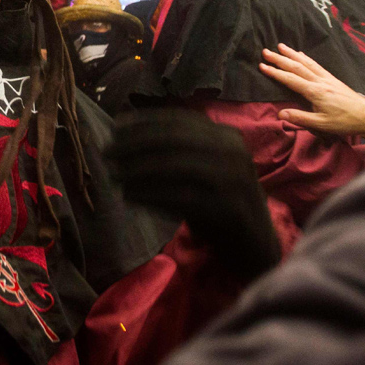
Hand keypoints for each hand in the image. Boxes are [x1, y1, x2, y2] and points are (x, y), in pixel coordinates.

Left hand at [111, 109, 281, 278]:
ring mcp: (234, 179)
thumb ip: (175, 149)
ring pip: (176, 165)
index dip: (143, 122)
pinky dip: (151, 195)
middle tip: (107, 153)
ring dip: (139, 169)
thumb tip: (124, 129)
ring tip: (115, 175)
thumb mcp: (202, 167)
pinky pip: (181, 197)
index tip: (114, 128)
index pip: (179, 120)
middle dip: (135, 144)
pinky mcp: (229, 208)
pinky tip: (130, 196)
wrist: (257, 244)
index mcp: (227, 136)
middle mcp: (233, 152)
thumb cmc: (220, 203)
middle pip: (174, 139)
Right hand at [259, 44, 364, 137]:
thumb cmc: (344, 122)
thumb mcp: (321, 124)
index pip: (291, 80)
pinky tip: (301, 54)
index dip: (275, 72)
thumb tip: (280, 114)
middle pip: (297, 67)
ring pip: (307, 62)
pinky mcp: (333, 79)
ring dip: (292, 54)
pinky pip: (316, 65)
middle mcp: (320, 81)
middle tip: (266, 51)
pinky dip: (306, 58)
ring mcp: (327, 78)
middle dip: (280, 59)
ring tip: (280, 46)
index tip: (262, 66)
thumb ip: (300, 118)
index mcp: (315, 92)